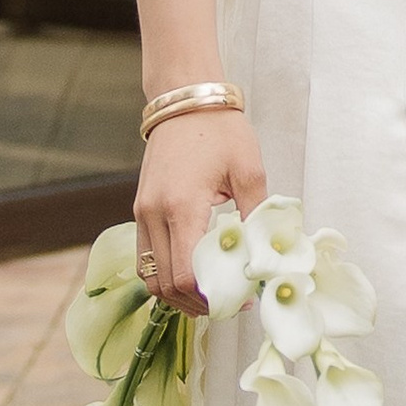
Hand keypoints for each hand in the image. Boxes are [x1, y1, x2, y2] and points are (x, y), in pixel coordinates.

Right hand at [135, 105, 268, 311]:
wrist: (186, 100)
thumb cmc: (220, 131)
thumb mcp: (249, 172)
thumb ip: (256, 216)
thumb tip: (265, 257)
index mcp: (182, 207)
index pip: (185, 275)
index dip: (210, 298)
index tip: (239, 300)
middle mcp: (154, 214)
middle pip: (164, 283)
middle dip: (195, 303)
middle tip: (228, 305)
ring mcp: (142, 213)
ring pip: (149, 275)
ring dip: (176, 293)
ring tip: (210, 295)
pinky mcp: (140, 209)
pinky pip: (145, 256)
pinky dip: (165, 273)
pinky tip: (194, 274)